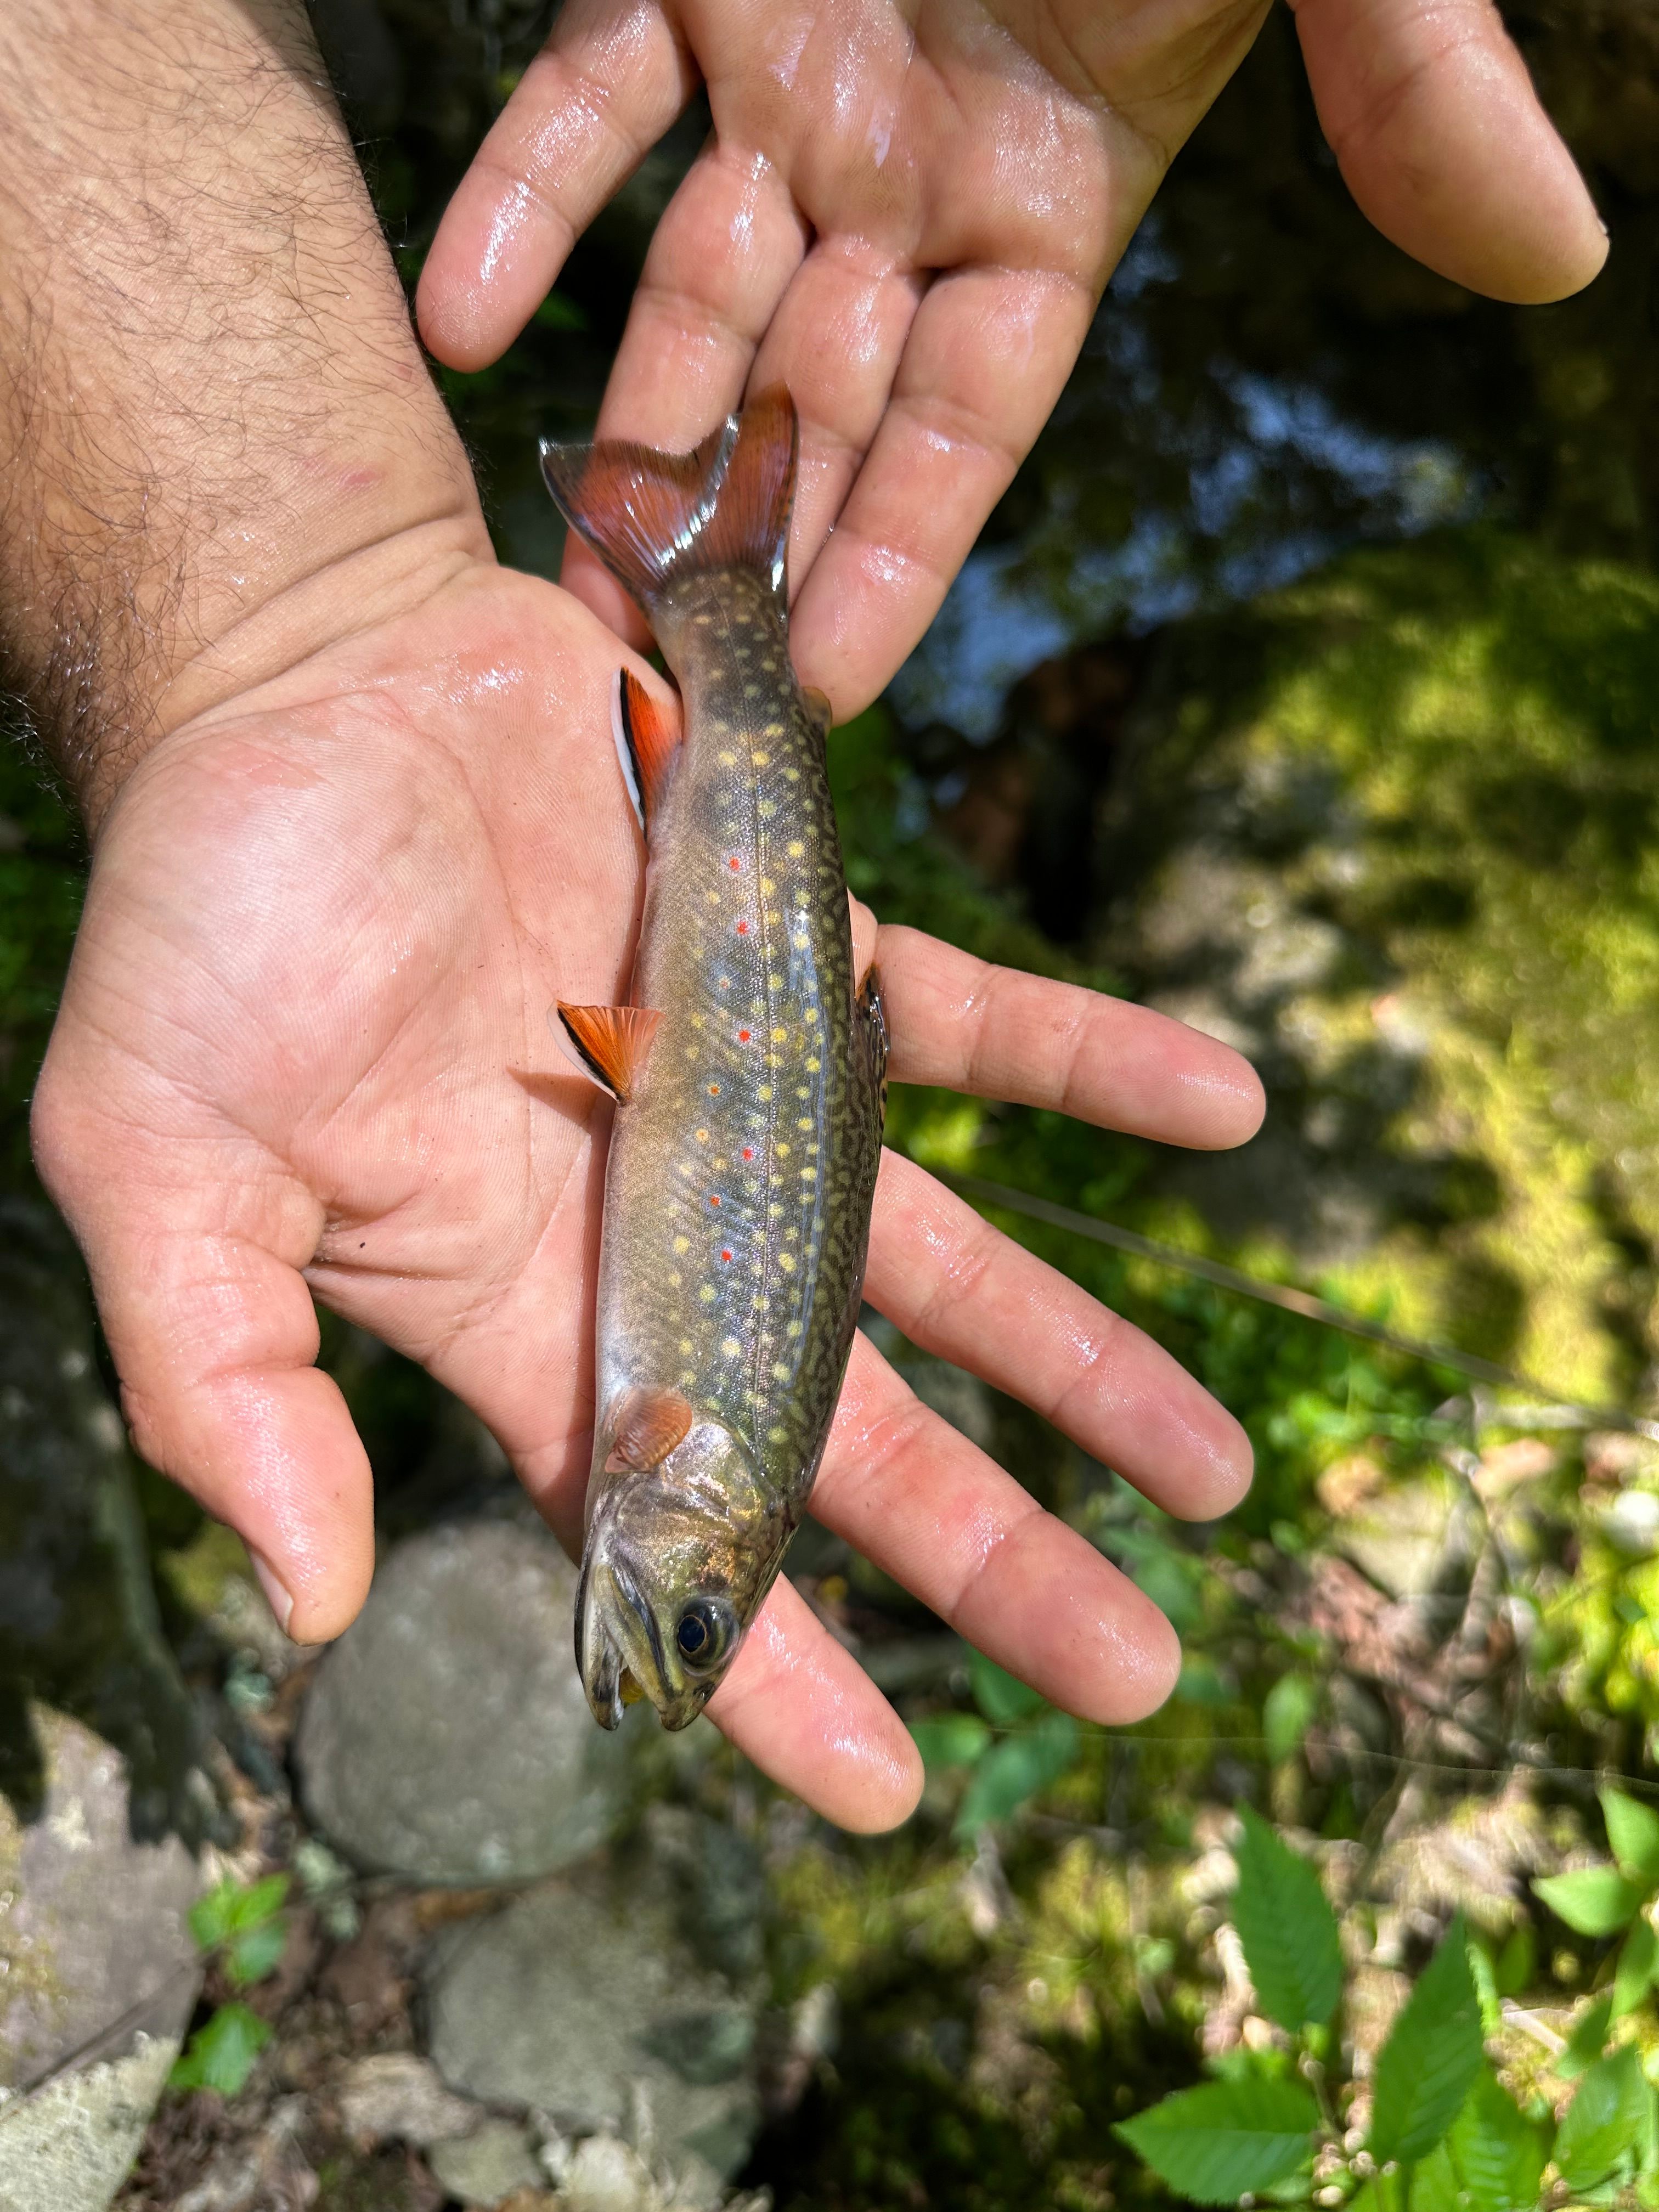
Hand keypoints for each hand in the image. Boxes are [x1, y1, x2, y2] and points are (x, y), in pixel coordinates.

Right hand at [32, 555, 1262, 1829]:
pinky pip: (974, 1023)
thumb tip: (307, 1601)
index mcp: (510, 1300)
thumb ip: (225, 1382)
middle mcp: (652, 1223)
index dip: (758, 1663)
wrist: (300, 673)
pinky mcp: (801, 946)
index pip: (656, 1518)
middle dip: (986, 1551)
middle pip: (844, 1420)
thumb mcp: (158, 1161)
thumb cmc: (208, 911)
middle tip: (1134, 1673)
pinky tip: (1223, 1107)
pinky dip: (1094, 1061)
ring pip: (936, 1251)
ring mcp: (744, 1091)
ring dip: (1079, 1353)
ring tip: (1215, 1472)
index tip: (890, 1793)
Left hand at [417, 0, 1607, 715]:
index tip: (820, 692)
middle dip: (747, 538)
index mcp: (1054, 195)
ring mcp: (794, 78)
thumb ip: (1417, 88)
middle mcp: (914, 170)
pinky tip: (464, 316)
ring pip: (694, 291)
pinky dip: (527, 198)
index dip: (898, 563)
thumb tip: (1560, 263)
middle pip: (819, 403)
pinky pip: (590, 102)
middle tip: (660, 679)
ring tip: (564, 560)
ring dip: (630, 423)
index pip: (969, 431)